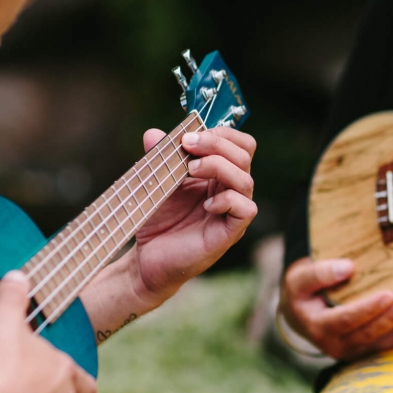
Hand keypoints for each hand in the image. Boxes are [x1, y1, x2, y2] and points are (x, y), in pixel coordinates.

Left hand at [131, 126, 257, 305]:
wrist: (146, 259)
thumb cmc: (157, 222)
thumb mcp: (155, 182)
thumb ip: (159, 157)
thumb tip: (153, 133)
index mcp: (218, 175)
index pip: (239, 144)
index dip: (220, 134)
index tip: (189, 136)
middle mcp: (230, 190)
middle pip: (245, 155)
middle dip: (217, 144)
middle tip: (187, 146)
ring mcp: (232, 212)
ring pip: (246, 180)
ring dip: (218, 167)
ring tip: (190, 170)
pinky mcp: (230, 233)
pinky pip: (246, 210)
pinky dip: (227, 200)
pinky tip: (205, 204)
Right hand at [280, 258, 392, 360]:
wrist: (300, 314)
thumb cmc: (302, 292)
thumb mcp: (300, 278)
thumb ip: (319, 273)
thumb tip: (348, 267)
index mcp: (320, 327)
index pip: (346, 319)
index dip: (368, 309)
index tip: (388, 294)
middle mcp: (337, 345)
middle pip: (369, 334)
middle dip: (392, 318)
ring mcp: (354, 351)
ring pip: (386, 345)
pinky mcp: (368, 350)